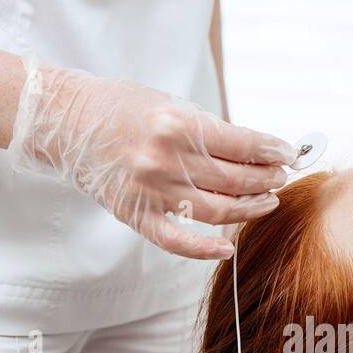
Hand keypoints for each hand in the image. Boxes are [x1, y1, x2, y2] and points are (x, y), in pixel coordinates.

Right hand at [8, 58, 292, 258]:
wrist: (65, 120)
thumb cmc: (120, 107)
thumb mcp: (169, 103)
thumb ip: (207, 130)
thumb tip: (252, 152)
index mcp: (178, 125)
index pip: (243, 145)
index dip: (272, 152)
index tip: (288, 154)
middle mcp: (166, 160)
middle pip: (235, 180)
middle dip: (266, 180)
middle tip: (280, 177)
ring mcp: (151, 191)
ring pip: (216, 211)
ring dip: (248, 209)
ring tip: (266, 202)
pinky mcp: (135, 214)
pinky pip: (176, 240)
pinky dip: (204, 249)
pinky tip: (226, 248)